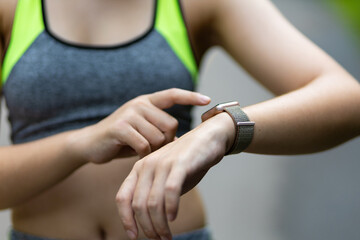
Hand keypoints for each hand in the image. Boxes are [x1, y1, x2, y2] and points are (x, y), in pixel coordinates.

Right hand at [69, 88, 210, 163]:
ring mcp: (129, 114)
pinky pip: (145, 145)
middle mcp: (140, 104)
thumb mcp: (144, 132)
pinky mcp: (120, 127)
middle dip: (166, 141)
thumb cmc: (122, 140)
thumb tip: (185, 142)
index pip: (172, 94)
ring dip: (153, 150)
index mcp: (147, 101)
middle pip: (171, 125)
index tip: (207, 100)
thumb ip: (161, 132)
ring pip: (159, 137)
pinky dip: (142, 155)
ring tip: (141, 150)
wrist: (91, 144)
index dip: (190, 97)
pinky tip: (134, 154)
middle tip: (153, 148)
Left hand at [116, 112, 234, 239]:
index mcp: (139, 169)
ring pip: (153, 203)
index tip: (133, 236)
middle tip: (158, 239)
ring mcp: (162, 164)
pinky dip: (171, 208)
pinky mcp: (179, 164)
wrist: (207, 138)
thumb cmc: (186, 162)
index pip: (122, 198)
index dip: (126, 220)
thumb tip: (147, 222)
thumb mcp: (164, 177)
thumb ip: (153, 194)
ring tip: (167, 236)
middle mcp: (146, 166)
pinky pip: (170, 192)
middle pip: (138, 205)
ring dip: (159, 224)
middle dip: (147, 227)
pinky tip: (174, 217)